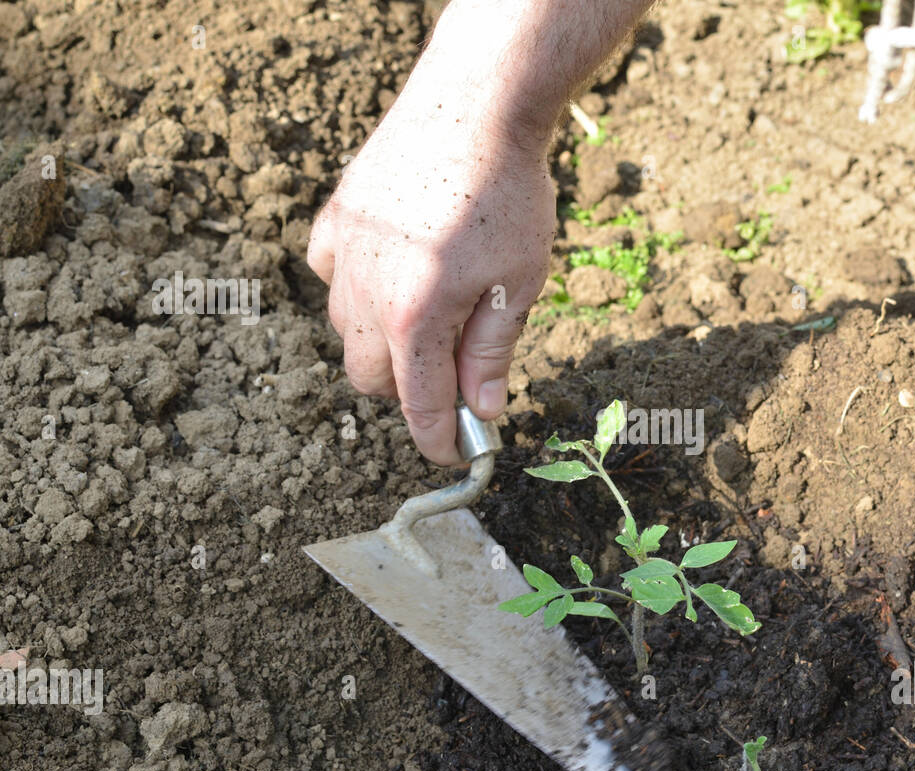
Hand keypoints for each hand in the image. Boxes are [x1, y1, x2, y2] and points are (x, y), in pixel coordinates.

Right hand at [308, 86, 553, 464]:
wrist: (476, 107)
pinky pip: (329, 274)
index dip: (436, 438)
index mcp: (416, 317)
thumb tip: (482, 411)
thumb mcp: (518, 285)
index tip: (452, 453)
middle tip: (451, 375)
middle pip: (369, 376)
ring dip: (382, 340)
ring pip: (346, 329)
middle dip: (408, 390)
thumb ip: (492, 353)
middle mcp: (366, 292)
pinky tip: (391, 273)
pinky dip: (354, 288)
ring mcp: (343, 253)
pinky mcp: (335, 218)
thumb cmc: (508, 195)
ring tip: (429, 315)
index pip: (419, 403)